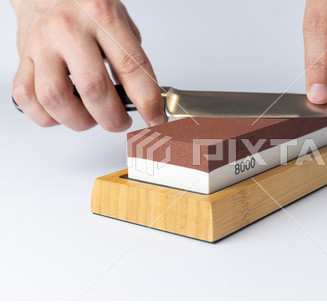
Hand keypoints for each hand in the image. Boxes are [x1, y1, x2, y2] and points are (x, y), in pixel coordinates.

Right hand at [11, 0, 166, 130]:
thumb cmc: (86, 9)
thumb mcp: (119, 21)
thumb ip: (132, 58)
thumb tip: (147, 100)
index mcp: (102, 17)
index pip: (131, 66)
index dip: (147, 100)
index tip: (155, 118)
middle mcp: (69, 30)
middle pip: (94, 88)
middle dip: (113, 118)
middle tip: (120, 122)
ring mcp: (41, 45)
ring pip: (56, 99)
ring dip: (80, 121)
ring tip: (91, 118)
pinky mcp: (22, 59)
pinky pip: (28, 100)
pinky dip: (48, 117)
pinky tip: (64, 111)